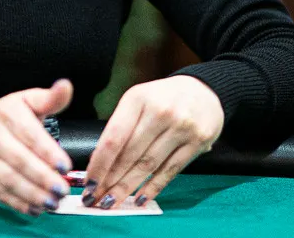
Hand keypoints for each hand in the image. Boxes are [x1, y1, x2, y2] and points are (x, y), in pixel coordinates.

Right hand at [0, 79, 73, 215]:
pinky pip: (0, 193)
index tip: (65, 166)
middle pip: (20, 160)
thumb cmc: (5, 116)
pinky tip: (35, 208)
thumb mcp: (26, 101)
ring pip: (10, 179)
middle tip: (62, 189)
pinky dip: (18, 203)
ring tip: (52, 202)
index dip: (48, 152)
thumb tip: (66, 86)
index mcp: (7, 113)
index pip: (30, 135)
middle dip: (43, 178)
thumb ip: (50, 98)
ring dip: (33, 194)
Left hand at [82, 76, 222, 209]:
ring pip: (148, 165)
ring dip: (127, 188)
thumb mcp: (139, 101)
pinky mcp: (198, 141)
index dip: (99, 164)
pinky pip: (170, 170)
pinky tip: (139, 199)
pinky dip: (153, 187)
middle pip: (130, 154)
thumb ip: (121, 126)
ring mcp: (182, 126)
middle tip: (95, 199)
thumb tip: (99, 164)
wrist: (205, 90)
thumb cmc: (163, 99)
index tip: (88, 183)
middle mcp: (160, 111)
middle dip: (110, 181)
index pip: (114, 137)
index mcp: (138, 98)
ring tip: (112, 202)